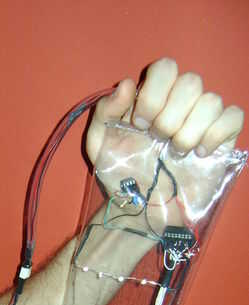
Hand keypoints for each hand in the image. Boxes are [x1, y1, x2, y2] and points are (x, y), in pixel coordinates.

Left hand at [86, 58, 244, 232]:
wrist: (139, 208)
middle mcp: (181, 103)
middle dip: (169, 116)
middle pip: (191, 82)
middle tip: (157, 141)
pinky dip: (215, 134)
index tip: (139, 126)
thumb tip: (126, 84)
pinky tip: (199, 154)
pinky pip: (233, 117)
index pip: (166, 68)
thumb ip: (104, 112)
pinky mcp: (222, 139)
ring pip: (211, 101)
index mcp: (153, 97)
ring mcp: (203, 120)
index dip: (153, 94)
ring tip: (175, 153)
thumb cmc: (121, 175)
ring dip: (189, 131)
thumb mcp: (99, 145)